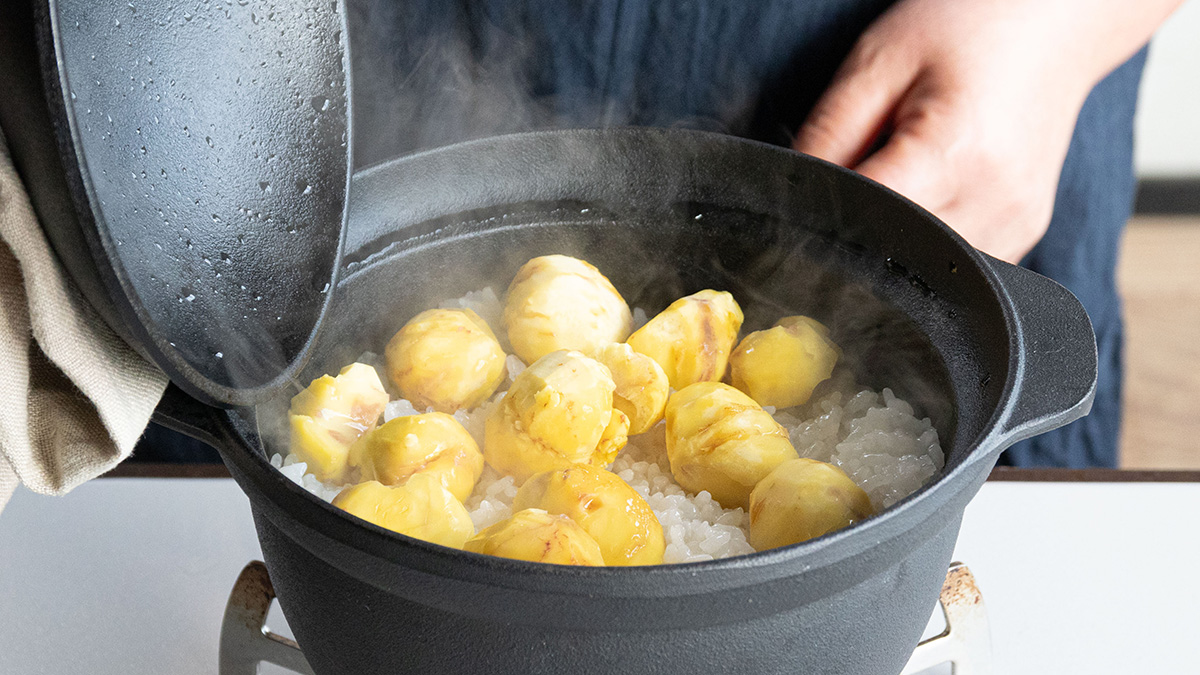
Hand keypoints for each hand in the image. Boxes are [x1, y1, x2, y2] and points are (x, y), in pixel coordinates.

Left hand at [794, 0, 1179, 262]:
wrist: (1054, 17)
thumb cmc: (967, 24)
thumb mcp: (876, 66)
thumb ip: (826, 139)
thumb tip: (790, 200)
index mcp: (954, 155)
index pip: (863, 222)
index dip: (824, 216)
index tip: (805, 202)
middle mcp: (994, 201)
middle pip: (893, 255)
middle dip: (860, 228)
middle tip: (860, 175)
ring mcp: (1017, 224)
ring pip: (926, 271)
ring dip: (897, 240)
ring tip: (903, 177)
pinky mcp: (1025, 233)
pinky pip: (958, 265)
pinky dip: (929, 243)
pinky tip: (928, 196)